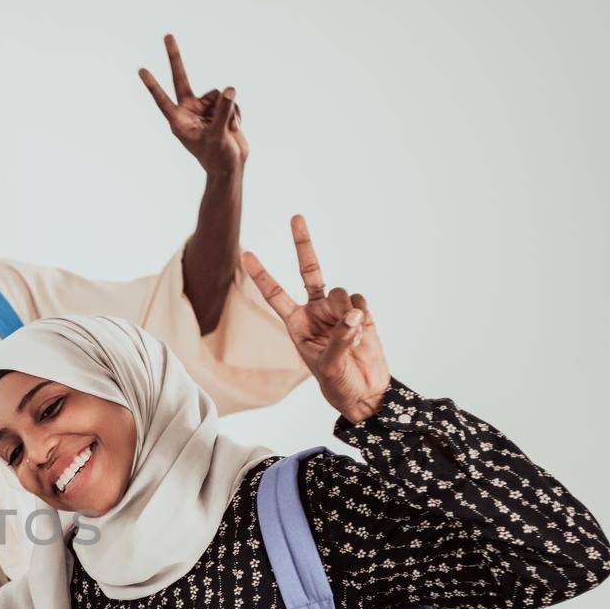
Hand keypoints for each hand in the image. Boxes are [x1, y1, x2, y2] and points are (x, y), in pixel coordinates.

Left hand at [139, 34, 246, 176]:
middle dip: (175, 58)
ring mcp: (203, 108)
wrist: (231, 166)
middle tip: (167, 35)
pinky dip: (235, 113)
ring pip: (218, 94)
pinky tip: (233, 127)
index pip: (163, 99)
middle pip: (182, 79)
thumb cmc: (218, 157)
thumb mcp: (218, 135)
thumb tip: (229, 89)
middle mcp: (189, 111)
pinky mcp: (218, 108)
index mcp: (179, 121)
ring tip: (227, 129)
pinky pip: (230, 100)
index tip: (141, 70)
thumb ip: (222, 111)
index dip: (153, 85)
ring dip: (227, 110)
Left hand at [242, 216, 390, 423]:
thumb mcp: (328, 366)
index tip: (245, 255)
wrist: (364, 391)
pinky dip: (362, 315)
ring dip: (345, 311)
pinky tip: (362, 333)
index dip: (261, 275)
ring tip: (351, 335)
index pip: (275, 294)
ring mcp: (338, 309)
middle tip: (296, 217)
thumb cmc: (337, 383)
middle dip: (303, 244)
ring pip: (340, 291)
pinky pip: (360, 300)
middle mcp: (315, 311)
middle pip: (310, 270)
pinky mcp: (362, 312)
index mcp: (296, 323)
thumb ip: (337, 338)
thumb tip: (353, 314)